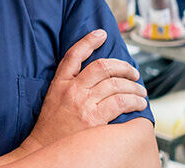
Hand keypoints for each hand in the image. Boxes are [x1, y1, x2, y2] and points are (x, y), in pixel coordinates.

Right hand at [21, 30, 147, 151]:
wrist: (43, 151)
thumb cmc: (51, 129)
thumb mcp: (53, 99)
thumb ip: (70, 85)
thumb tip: (95, 78)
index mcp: (59, 83)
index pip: (74, 55)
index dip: (88, 41)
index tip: (101, 34)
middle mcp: (72, 90)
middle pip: (102, 67)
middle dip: (123, 67)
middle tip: (134, 73)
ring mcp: (83, 103)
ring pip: (116, 84)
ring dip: (133, 86)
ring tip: (140, 91)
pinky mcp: (94, 118)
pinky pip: (121, 102)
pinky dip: (134, 101)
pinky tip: (139, 104)